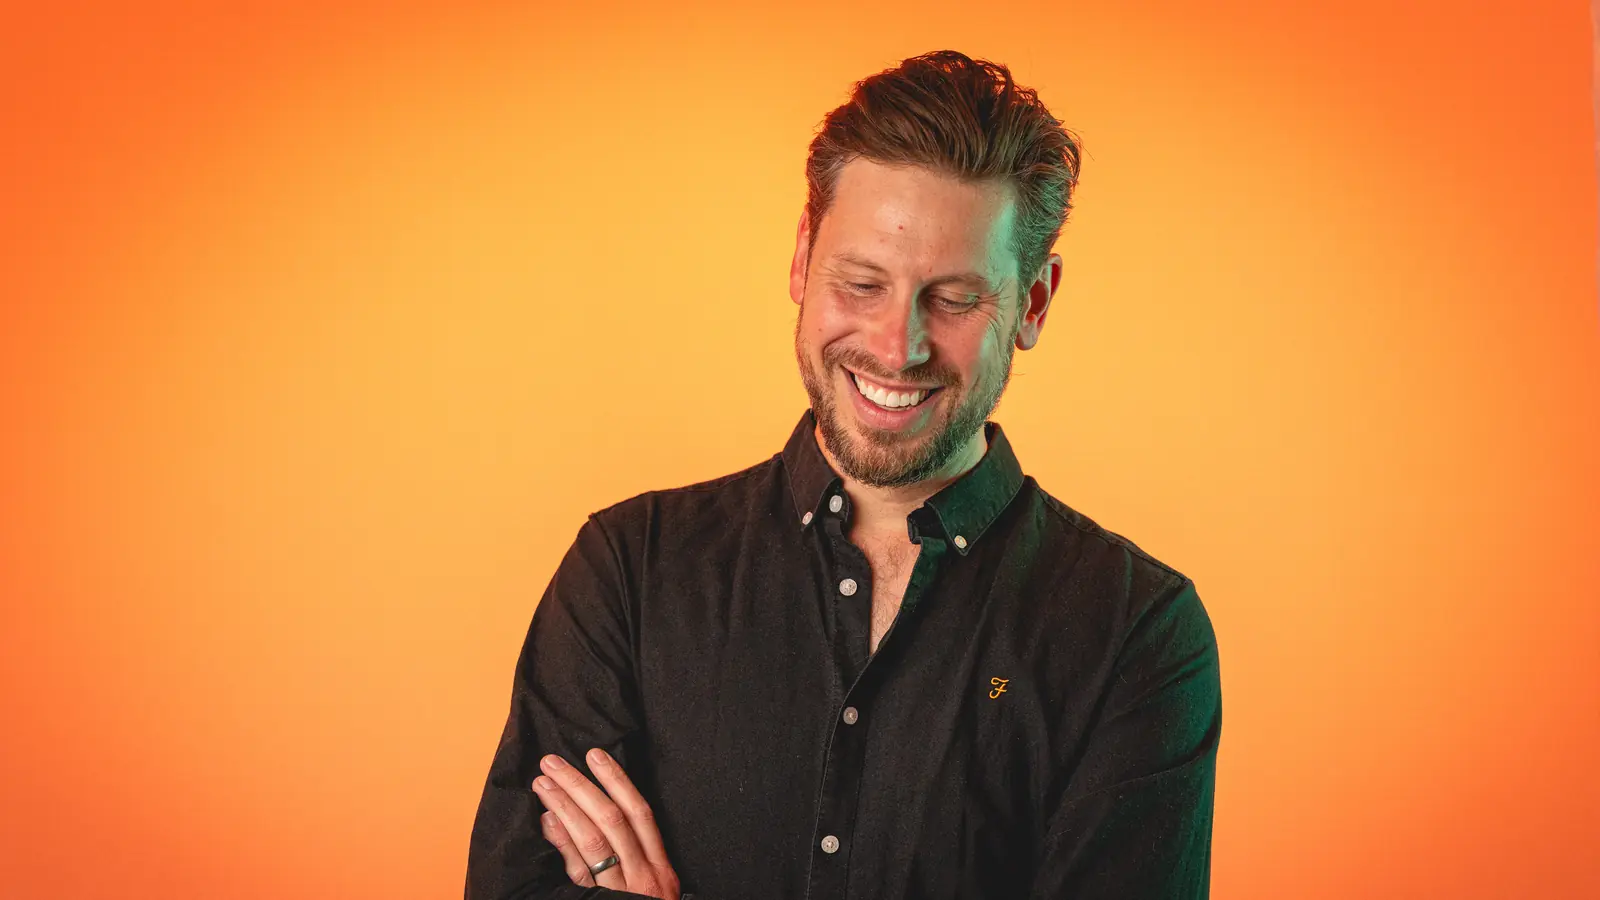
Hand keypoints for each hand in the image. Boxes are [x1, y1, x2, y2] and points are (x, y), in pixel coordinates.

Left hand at [532, 748, 680, 898]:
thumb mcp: (654, 884)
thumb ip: (634, 854)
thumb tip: (598, 810)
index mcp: (660, 865)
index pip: (639, 812)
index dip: (617, 780)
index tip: (594, 755)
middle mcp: (644, 874)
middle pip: (612, 820)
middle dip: (581, 786)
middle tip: (553, 763)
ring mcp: (622, 890)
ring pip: (594, 840)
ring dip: (565, 807)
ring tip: (543, 784)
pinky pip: (579, 870)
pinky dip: (563, 844)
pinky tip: (548, 821)